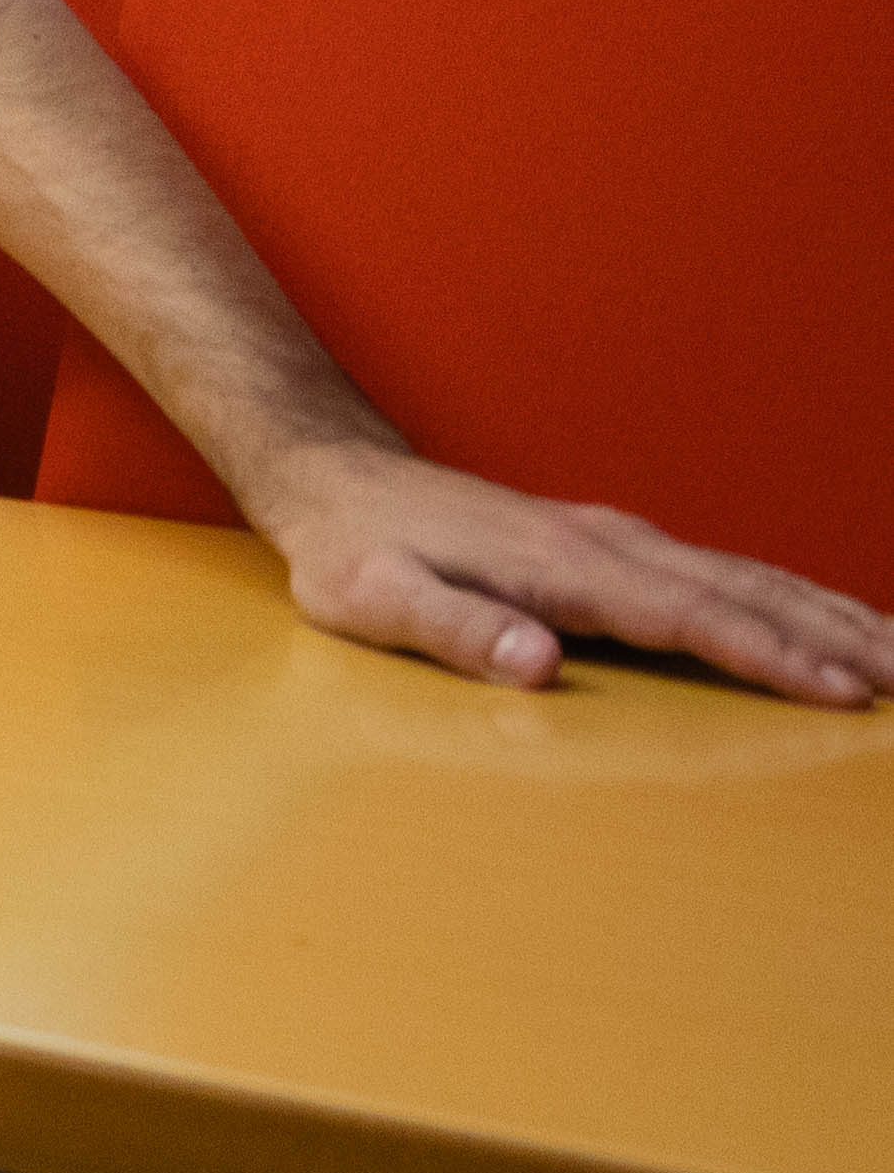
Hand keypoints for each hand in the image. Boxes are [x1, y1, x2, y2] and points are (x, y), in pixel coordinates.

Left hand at [241, 436, 891, 706]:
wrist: (331, 480)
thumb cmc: (349, 553)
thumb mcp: (373, 601)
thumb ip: (455, 630)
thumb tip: (538, 664)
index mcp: (564, 567)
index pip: (690, 617)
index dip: (769, 656)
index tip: (843, 693)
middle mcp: (608, 545)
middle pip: (748, 593)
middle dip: (840, 637)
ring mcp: (617, 541)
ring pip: (749, 579)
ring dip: (832, 616)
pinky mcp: (615, 548)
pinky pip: (725, 577)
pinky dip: (791, 601)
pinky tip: (828, 625)